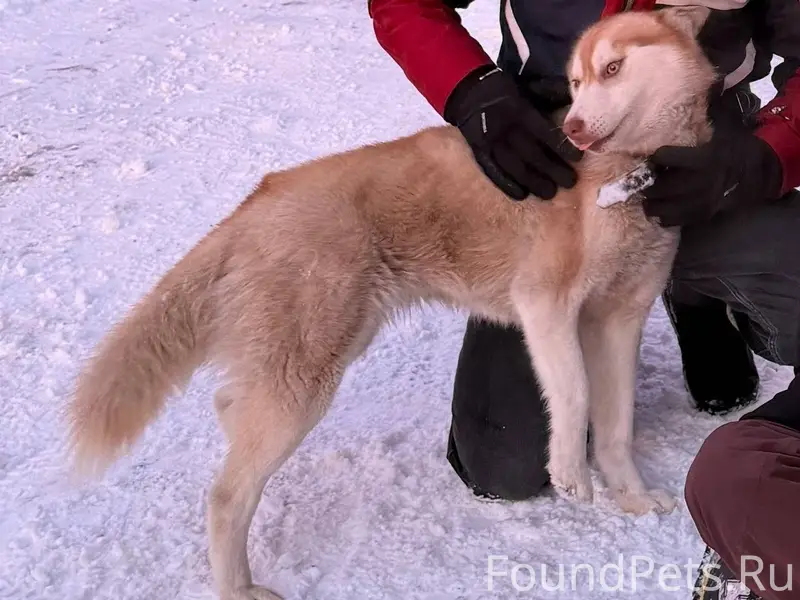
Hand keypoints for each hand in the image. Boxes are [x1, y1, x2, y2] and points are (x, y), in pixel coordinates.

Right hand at [444, 66, 582, 199]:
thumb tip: (576, 102)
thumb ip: (551, 94)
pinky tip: (521, 195)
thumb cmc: (507, 90)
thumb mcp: (530, 87)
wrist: (470, 90)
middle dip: (552, 170)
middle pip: (531, 153)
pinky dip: (506, 184)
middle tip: (569, 182)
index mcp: (520, 110)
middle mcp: (505, 128)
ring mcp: (490, 142)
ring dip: (533, 181)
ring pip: (514, 166)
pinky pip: (492, 171)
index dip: (562, 147)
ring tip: (550, 193)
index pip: (544, 133)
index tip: (578, 159)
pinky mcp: (479, 151)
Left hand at [641, 129, 783, 226]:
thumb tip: (700, 93)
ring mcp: (701, 203)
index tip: (654, 157)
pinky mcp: (702, 216)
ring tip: (649, 199)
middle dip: (648, 185)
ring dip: (652, 204)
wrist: (761, 174)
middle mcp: (701, 182)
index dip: (656, 157)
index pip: (665, 157)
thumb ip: (706, 115)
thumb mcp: (724, 127)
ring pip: (663, 208)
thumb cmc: (737, 148)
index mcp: (704, 158)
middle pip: (661, 187)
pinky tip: (662, 210)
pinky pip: (674, 221)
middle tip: (644, 182)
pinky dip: (664, 216)